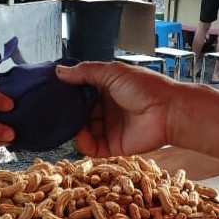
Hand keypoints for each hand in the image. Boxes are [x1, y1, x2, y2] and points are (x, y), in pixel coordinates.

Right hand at [57, 62, 172, 156]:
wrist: (168, 111)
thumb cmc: (146, 87)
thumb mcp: (113, 72)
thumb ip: (86, 72)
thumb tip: (59, 71)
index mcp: (106, 89)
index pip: (80, 92)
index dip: (67, 92)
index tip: (50, 91)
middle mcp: (106, 108)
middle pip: (79, 112)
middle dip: (67, 112)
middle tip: (53, 110)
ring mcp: (109, 128)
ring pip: (82, 131)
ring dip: (73, 128)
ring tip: (66, 123)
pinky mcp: (113, 145)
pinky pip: (92, 147)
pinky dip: (83, 143)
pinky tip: (80, 135)